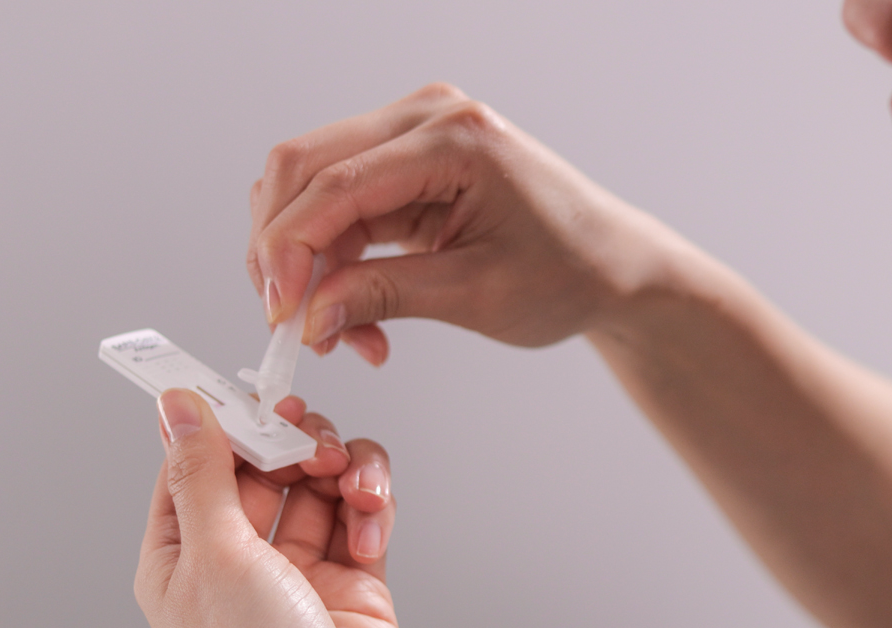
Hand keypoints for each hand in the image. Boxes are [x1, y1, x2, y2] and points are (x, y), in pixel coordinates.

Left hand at [135, 388, 397, 627]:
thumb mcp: (215, 557)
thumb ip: (204, 474)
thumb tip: (180, 407)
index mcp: (186, 557)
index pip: (198, 466)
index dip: (226, 425)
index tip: (252, 391)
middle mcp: (242, 557)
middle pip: (271, 464)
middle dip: (297, 444)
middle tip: (310, 441)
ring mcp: (302, 565)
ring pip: (326, 481)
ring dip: (347, 471)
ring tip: (353, 485)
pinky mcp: (357, 573)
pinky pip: (367, 512)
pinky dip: (375, 507)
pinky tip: (370, 527)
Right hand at [247, 83, 677, 363]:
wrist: (612, 266)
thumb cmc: (570, 273)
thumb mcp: (478, 295)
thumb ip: (387, 296)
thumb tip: (310, 313)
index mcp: (456, 138)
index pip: (336, 182)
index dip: (289, 249)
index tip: (279, 313)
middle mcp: (427, 119)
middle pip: (305, 169)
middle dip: (284, 252)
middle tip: (294, 324)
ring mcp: (415, 136)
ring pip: (313, 190)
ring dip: (309, 264)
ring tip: (344, 333)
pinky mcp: (408, 166)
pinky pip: (341, 207)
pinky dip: (333, 261)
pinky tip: (358, 313)